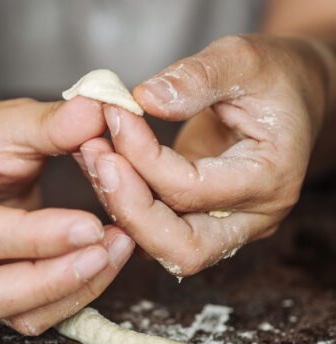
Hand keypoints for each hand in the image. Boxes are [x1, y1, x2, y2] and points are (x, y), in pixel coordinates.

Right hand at [0, 97, 134, 333]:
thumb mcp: (10, 120)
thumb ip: (52, 121)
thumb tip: (100, 111)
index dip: (37, 236)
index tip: (91, 224)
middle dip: (54, 280)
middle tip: (106, 248)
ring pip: (16, 316)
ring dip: (73, 292)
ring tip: (116, 251)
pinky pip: (35, 315)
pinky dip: (75, 296)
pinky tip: (103, 262)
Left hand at [76, 34, 331, 276]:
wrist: (286, 98)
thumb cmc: (272, 78)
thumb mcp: (243, 59)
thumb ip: (197, 78)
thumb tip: (146, 99)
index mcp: (270, 179)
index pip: (192, 189)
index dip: (144, 157)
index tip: (115, 115)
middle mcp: (249, 218)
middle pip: (181, 247)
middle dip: (128, 207)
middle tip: (95, 157)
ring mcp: (224, 227)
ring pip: (161, 247)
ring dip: (120, 208)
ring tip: (92, 156)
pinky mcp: (199, 221)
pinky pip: (154, 231)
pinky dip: (124, 204)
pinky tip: (103, 166)